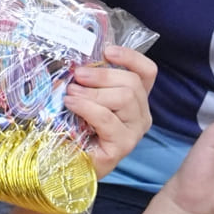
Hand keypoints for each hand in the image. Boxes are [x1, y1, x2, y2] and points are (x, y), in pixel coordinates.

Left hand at [64, 41, 158, 176]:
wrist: (66, 163)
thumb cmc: (75, 129)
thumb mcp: (84, 98)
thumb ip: (88, 81)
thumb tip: (77, 62)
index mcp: (136, 99)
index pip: (147, 72)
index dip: (130, 57)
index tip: (107, 50)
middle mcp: (141, 115)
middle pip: (132, 83)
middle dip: (101, 75)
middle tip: (76, 75)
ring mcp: (134, 132)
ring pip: (124, 98)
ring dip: (93, 92)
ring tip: (70, 93)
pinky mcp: (122, 146)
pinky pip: (107, 118)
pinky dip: (87, 107)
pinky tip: (71, 104)